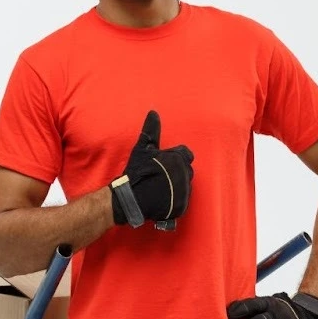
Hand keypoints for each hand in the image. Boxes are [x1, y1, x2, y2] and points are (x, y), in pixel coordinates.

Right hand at [110, 110, 193, 227]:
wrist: (131, 198)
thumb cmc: (137, 171)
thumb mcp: (143, 149)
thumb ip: (151, 130)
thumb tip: (154, 112)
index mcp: (179, 158)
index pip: (186, 155)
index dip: (174, 158)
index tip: (163, 164)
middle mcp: (185, 174)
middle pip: (186, 170)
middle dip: (177, 172)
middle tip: (160, 177)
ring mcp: (184, 192)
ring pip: (185, 185)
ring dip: (176, 186)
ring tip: (159, 189)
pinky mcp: (182, 206)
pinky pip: (182, 201)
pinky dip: (175, 201)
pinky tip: (162, 199)